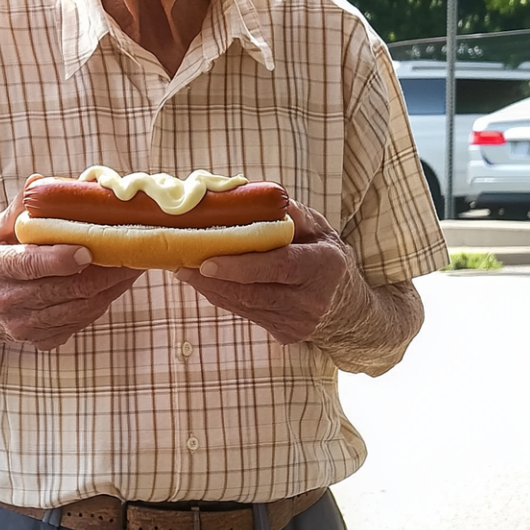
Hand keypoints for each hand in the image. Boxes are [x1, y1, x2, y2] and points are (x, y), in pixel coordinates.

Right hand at [0, 190, 141, 349]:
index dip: (60, 259)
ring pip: (79, 308)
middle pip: (64, 289)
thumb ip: (19, 208)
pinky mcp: (41, 340)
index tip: (88, 249)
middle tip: (132, 249)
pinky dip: (102, 302)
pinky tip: (116, 284)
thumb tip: (40, 181)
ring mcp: (24, 326)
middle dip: (105, 271)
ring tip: (134, 264)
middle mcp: (7, 301)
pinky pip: (81, 322)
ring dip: (112, 287)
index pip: (29, 265)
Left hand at [174, 200, 351, 344]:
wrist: (348, 305)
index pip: (277, 266)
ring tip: (185, 268)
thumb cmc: (325, 255)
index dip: (239, 266)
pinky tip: (206, 282)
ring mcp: (299, 322)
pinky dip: (223, 297)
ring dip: (211, 287)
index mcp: (323, 266)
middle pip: (252, 291)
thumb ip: (289, 213)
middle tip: (181, 261)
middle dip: (211, 278)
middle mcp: (312, 299)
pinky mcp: (285, 335)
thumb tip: (252, 195)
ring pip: (244, 305)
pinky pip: (246, 314)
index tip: (206, 260)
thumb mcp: (318, 228)